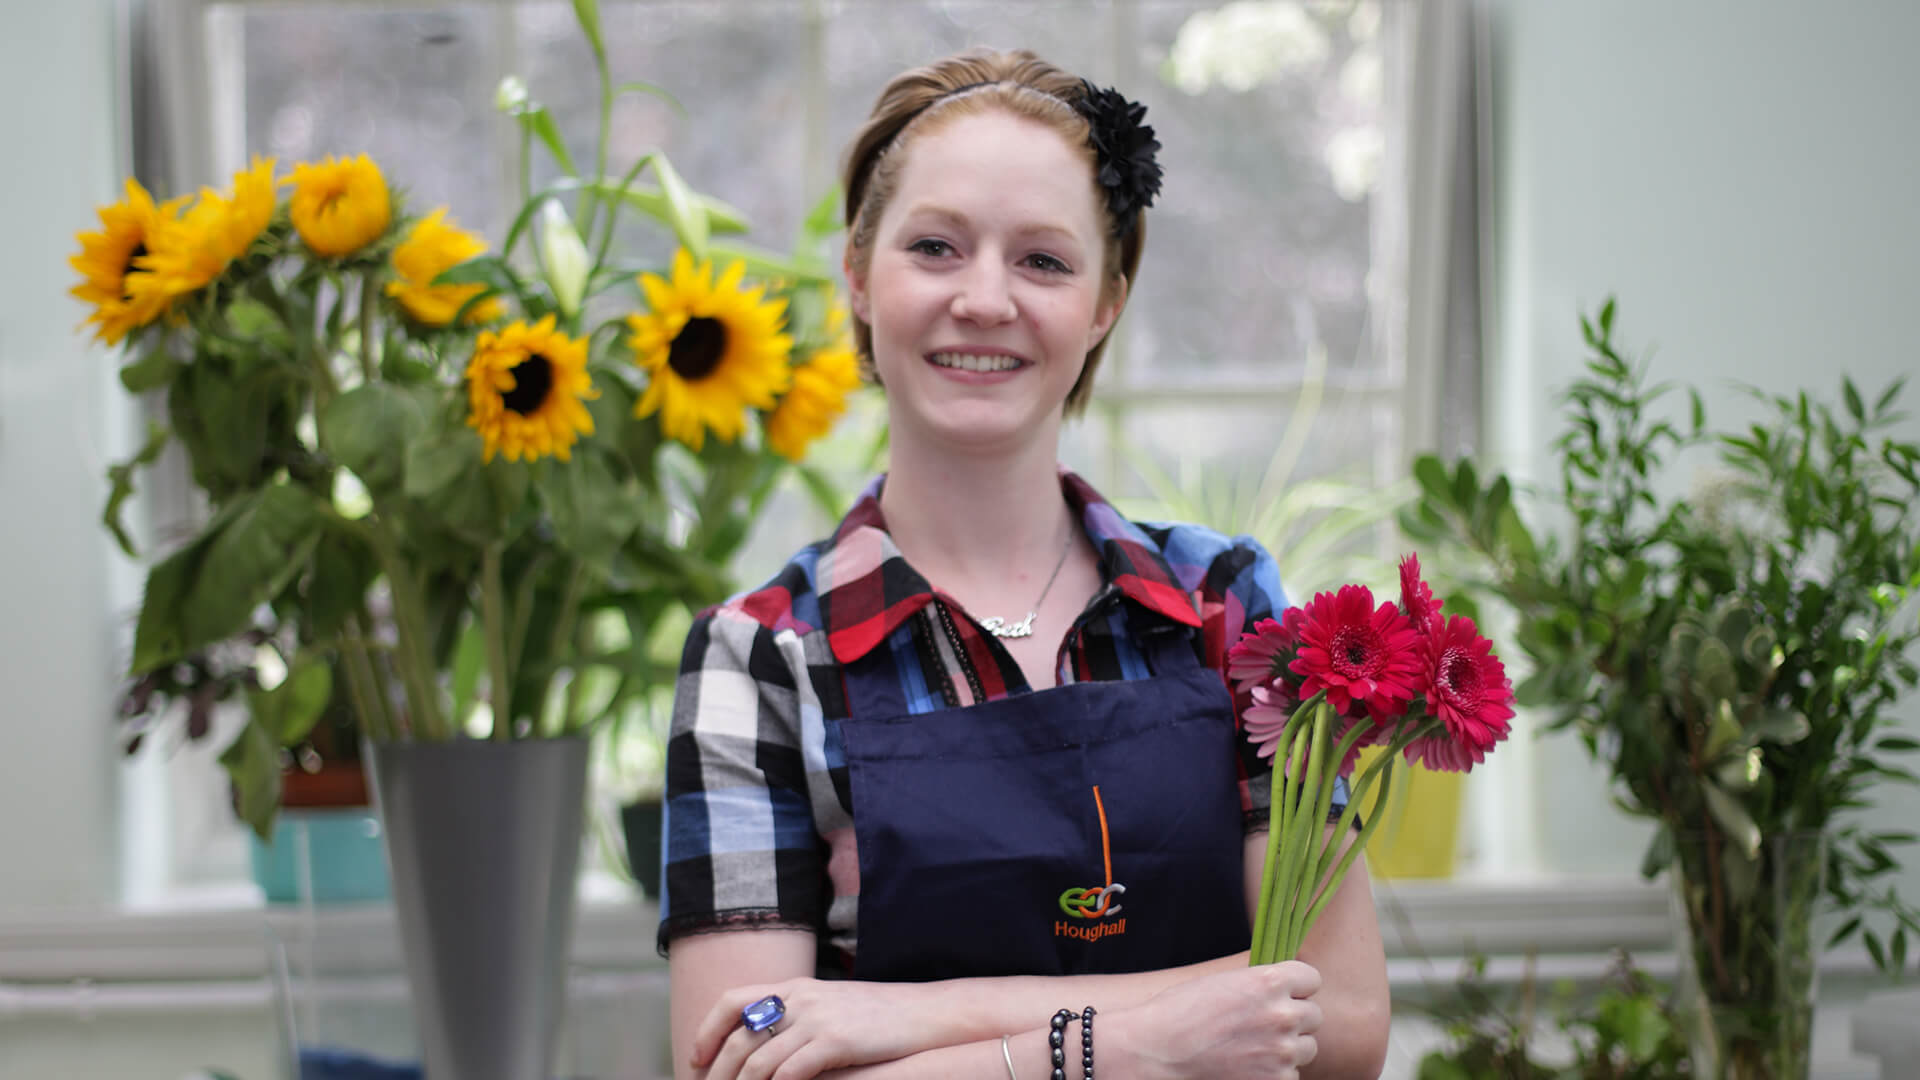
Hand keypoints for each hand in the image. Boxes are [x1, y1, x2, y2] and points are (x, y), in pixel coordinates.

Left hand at [694, 978, 950, 1079]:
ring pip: (759, 1060)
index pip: (731, 1001)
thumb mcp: (828, 1006)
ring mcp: (818, 1019)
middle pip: (739, 1038)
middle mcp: (800, 998)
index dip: (707, 1031)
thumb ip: (794, 1017)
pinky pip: (791, 1072)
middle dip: (717, 1073)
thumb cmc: (876, 1017)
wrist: (923, 1014)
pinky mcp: (837, 1041)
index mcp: (793, 987)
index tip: (697, 1060)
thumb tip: (758, 1045)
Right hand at [1105, 962, 1322, 1079]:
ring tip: (1255, 1047)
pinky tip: (1249, 1066)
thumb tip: (1284, 989)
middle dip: (1293, 1019)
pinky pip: (1292, 1075)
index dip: (1297, 987)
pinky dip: (1275, 1073)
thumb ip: (1260, 984)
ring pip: (1306, 1047)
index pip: (1312, 979)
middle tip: (1265, 1025)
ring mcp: (1281, 1051)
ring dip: (1288, 1047)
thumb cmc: (1181, 1012)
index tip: (1285, 994)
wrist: (1157, 1051)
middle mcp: (1281, 1015)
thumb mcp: (1224, 982)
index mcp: (1269, 981)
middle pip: (1313, 1015)